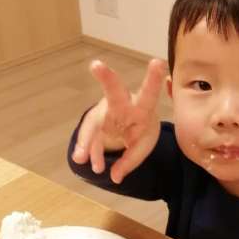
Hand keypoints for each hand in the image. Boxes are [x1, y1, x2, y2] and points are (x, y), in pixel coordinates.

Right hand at [71, 58, 165, 183]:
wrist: (128, 128)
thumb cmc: (141, 131)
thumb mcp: (142, 147)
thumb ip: (130, 161)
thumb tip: (115, 177)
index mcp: (142, 108)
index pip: (149, 94)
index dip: (153, 79)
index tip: (157, 62)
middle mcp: (121, 104)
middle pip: (114, 90)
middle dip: (106, 77)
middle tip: (96, 65)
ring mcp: (105, 111)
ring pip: (94, 122)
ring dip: (87, 140)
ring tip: (80, 158)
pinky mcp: (93, 122)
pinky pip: (88, 137)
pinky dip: (86, 149)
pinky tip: (82, 159)